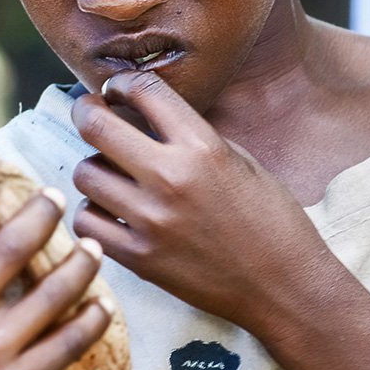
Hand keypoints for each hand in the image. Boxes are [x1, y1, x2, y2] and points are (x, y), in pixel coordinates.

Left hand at [71, 70, 329, 331]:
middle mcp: (171, 177)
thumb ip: (193, 137)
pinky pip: (87, 222)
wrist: (284, 287)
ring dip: (93, 168)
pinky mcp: (139, 258)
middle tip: (88, 113)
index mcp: (203, 146)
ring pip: (85, 173)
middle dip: (86, 111)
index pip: (143, 90)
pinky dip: (93, 213)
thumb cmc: (271, 220)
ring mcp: (151, 220)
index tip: (116, 89)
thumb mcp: (241, 161)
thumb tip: (148, 117)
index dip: (121, 82)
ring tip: (110, 173)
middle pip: (95, 125)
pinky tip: (110, 213)